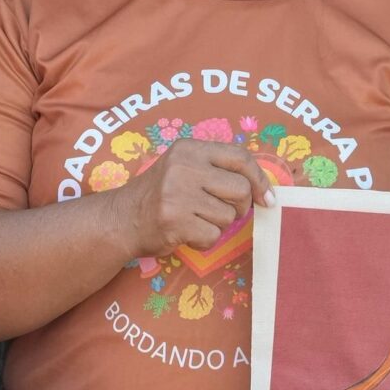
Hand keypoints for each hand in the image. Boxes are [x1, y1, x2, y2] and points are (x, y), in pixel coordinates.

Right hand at [121, 139, 271, 258]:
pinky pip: (213, 235)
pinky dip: (205, 240)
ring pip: (228, 216)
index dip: (260, 179)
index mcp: (190, 149)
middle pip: (241, 190)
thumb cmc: (160, 195)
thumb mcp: (184, 168)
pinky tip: (187, 233)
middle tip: (225, 212)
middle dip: (240, 207)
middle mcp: (184, 167)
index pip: (240, 158)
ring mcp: (178, 194)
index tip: (267, 198)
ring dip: (217, 225)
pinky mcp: (175, 221)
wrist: (122, 219)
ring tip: (195, 220)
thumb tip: (265, 190)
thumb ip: (218, 170)